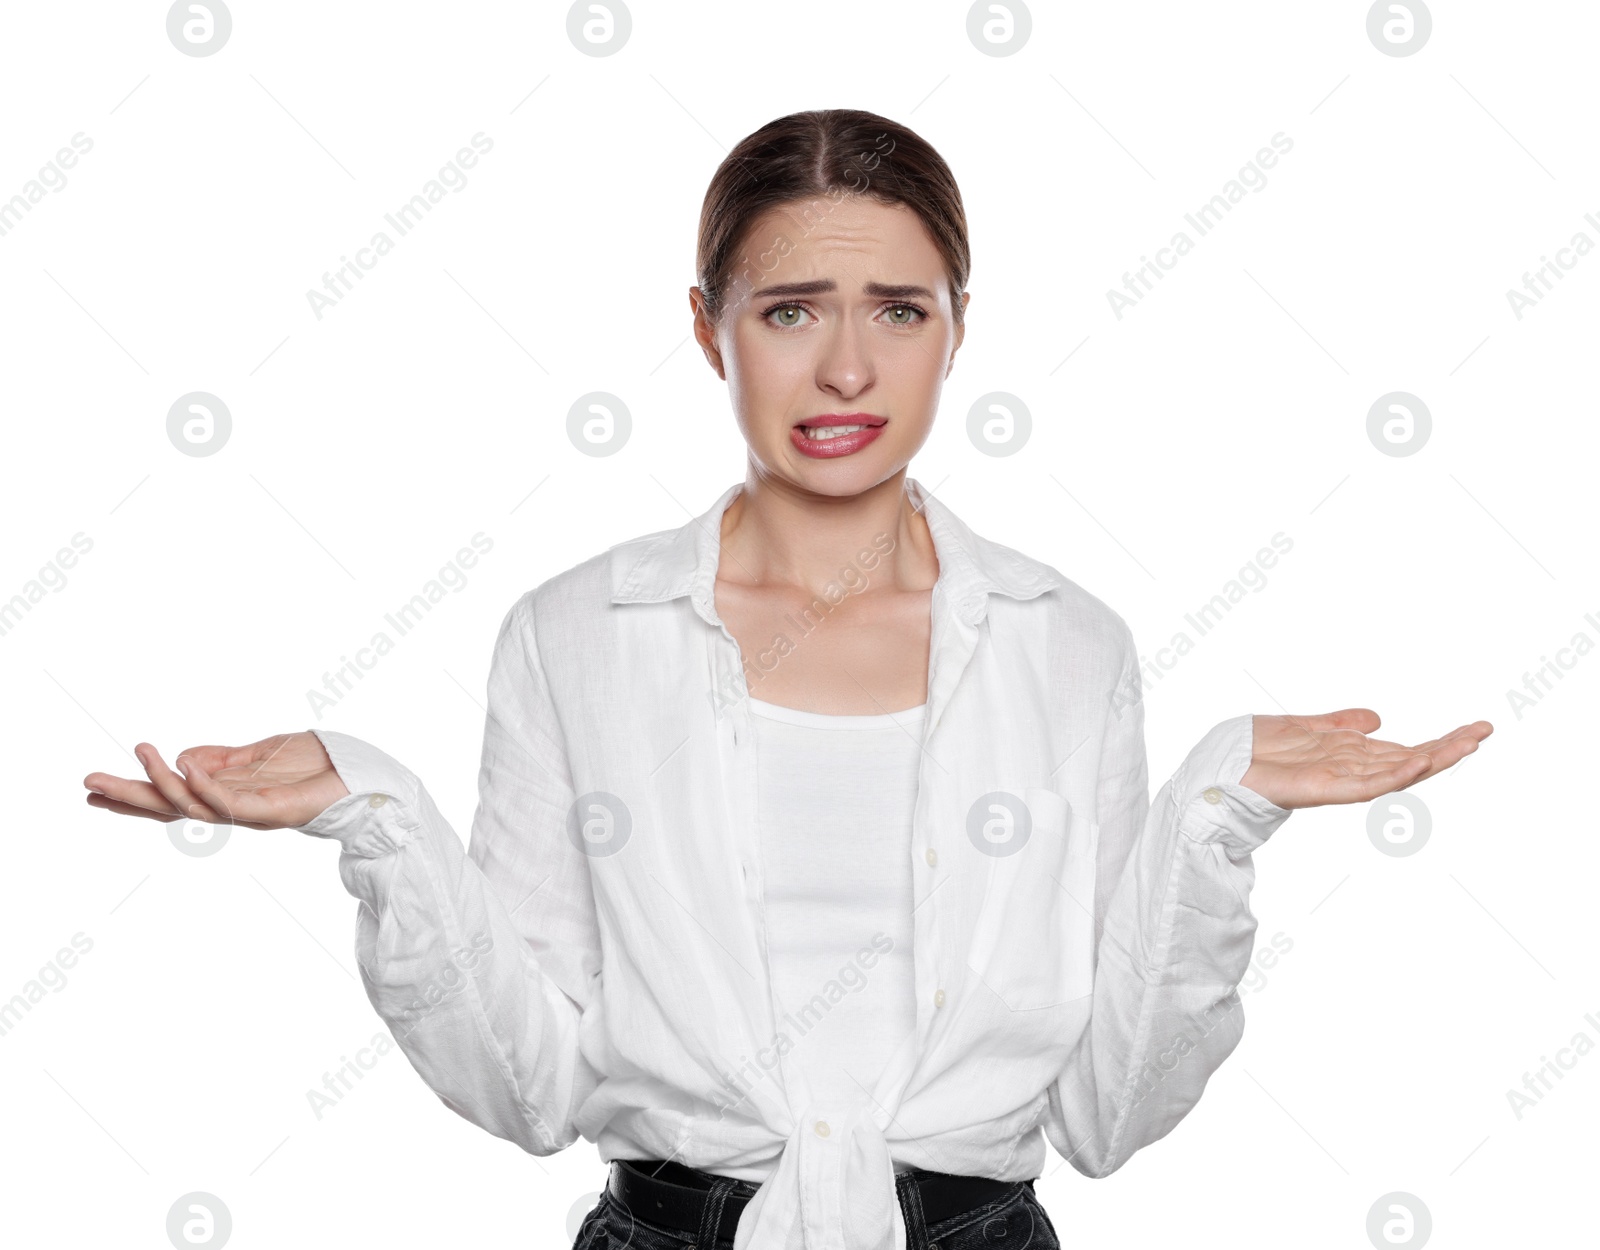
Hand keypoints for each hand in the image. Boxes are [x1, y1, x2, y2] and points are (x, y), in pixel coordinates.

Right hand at [84, 733, 349, 829]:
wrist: (365, 777)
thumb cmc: (318, 767)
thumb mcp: (261, 754)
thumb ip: (223, 758)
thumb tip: (181, 757)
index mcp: (227, 795)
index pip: (171, 799)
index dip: (133, 795)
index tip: (91, 791)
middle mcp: (234, 808)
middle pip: (172, 808)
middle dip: (130, 797)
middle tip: (88, 783)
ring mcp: (253, 812)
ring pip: (196, 805)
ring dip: (164, 781)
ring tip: (141, 752)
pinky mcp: (276, 811)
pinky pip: (234, 802)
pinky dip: (208, 785)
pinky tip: (186, 766)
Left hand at [1239, 709, 1491, 809]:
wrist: (1214, 767)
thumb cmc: (1250, 750)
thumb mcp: (1301, 725)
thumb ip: (1339, 724)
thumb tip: (1378, 718)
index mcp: (1346, 755)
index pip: (1402, 749)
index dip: (1438, 741)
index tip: (1473, 729)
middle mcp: (1347, 769)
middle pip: (1408, 760)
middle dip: (1447, 748)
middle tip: (1485, 732)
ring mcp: (1336, 781)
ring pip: (1394, 773)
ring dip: (1432, 759)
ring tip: (1467, 744)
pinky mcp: (1318, 790)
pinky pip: (1362, 786)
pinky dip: (1391, 776)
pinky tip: (1417, 762)